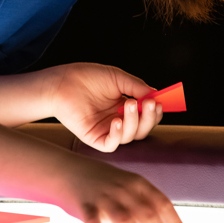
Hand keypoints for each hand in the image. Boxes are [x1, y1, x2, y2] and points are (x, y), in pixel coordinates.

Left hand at [48, 63, 163, 151]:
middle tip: (150, 104)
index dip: (155, 111)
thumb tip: (156, 94)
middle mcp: (118, 121)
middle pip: (143, 129)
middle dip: (149, 118)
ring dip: (134, 121)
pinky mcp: (95, 138)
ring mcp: (107, 131)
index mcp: (124, 108)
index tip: (159, 102)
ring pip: (131, 136)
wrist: (63, 82)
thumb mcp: (117, 78)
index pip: (147, 116)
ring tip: (130, 104)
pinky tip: (117, 120)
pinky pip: (112, 144)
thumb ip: (136, 86)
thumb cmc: (87, 78)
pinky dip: (118, 134)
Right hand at [52, 155, 191, 222]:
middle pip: (148, 215)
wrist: (65, 170)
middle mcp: (122, 188)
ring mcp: (103, 196)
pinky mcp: (83, 205)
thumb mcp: (126, 185)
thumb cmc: (100, 183)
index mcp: (137, 183)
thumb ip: (142, 203)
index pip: (162, 203)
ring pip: (125, 221)